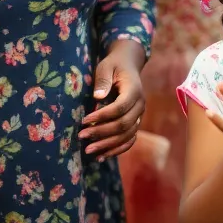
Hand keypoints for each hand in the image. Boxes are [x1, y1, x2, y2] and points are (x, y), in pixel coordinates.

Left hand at [81, 39, 146, 156]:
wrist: (129, 65)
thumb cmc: (114, 65)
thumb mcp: (106, 67)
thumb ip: (103, 80)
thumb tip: (98, 97)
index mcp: (134, 90)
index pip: (120, 108)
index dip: (102, 116)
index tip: (84, 121)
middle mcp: (140, 105)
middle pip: (124, 124)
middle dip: (102, 132)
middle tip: (81, 136)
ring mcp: (139, 115)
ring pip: (127, 135)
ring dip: (108, 144)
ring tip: (88, 150)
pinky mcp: (136, 122)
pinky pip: (130, 140)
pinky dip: (118, 149)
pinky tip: (102, 156)